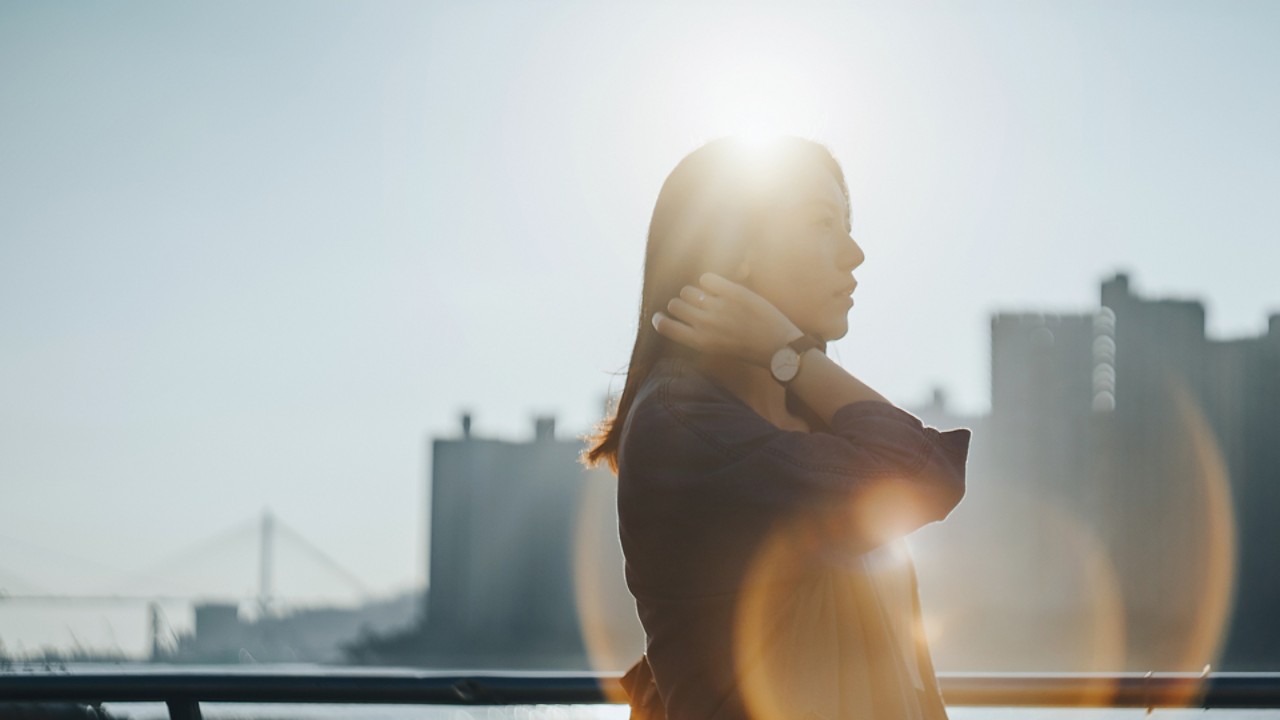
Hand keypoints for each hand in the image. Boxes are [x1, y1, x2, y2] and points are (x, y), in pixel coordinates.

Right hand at [652, 272, 804, 366]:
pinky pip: (706, 278)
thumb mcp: (717, 349)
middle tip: (691, 307)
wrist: (778, 347)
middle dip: (680, 305)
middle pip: (675, 304)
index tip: (660, 317)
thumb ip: (699, 334)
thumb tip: (683, 315)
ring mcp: (718, 306)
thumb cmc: (748, 350)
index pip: (665, 327)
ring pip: (688, 291)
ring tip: (705, 297)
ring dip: (693, 293)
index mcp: (700, 342)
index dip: (660, 320)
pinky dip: (708, 281)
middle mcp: (705, 324)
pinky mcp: (733, 292)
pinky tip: (717, 288)